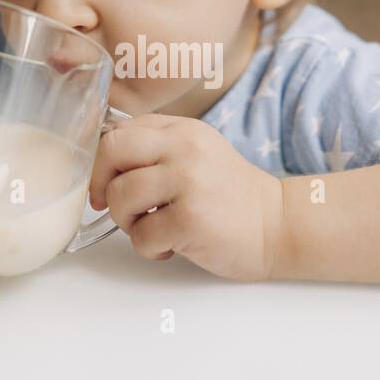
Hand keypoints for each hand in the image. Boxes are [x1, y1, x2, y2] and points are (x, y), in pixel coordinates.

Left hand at [88, 114, 284, 281]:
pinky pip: (141, 236)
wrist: (278, 225)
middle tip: (111, 206)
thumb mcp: (197, 153)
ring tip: (151, 229)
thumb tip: (104, 161)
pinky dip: (149, 249)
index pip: (118, 133)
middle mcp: (184, 149)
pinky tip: (172, 247)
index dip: (102, 163)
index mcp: (182, 130)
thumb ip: (157, 148)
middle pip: (111, 152)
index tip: (106, 184)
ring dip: (126, 223)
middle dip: (101, 185)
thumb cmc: (231, 196)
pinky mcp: (191, 219)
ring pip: (119, 198)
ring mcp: (188, 182)